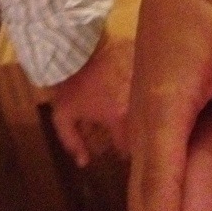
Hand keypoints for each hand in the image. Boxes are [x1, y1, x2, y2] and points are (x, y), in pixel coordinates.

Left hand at [48, 27, 133, 166]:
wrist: (77, 47)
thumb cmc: (71, 84)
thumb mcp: (63, 116)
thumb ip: (73, 143)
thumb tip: (84, 163)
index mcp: (119, 117)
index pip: (130, 147)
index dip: (122, 149)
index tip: (117, 146)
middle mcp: (137, 101)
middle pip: (142, 125)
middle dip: (134, 129)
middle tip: (122, 124)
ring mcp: (143, 78)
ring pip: (148, 101)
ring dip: (141, 105)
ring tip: (128, 102)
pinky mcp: (144, 61)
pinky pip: (147, 78)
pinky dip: (141, 83)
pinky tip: (131, 81)